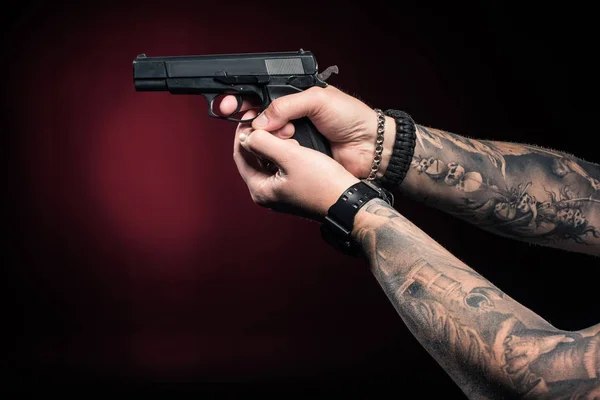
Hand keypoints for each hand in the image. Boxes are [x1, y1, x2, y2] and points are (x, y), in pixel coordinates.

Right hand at [220, 85, 394, 178]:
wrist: (371, 146)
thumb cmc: (350, 117)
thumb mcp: (317, 100)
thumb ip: (285, 106)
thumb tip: (259, 122)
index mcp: (292, 99)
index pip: (259, 97)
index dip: (242, 102)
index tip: (228, 107)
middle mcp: (289, 119)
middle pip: (257, 122)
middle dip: (255, 124)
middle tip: (261, 128)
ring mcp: (292, 141)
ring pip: (264, 141)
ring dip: (268, 140)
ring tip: (288, 137)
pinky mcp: (296, 160)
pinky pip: (276, 158)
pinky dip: (277, 155)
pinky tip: (286, 151)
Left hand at [233, 110, 359, 219]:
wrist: (349, 200)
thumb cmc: (323, 183)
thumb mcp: (290, 156)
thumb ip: (263, 142)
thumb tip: (247, 134)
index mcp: (260, 190)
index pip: (240, 155)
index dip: (243, 133)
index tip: (251, 117)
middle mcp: (267, 193)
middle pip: (254, 157)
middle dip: (262, 138)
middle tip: (275, 124)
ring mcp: (281, 192)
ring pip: (268, 159)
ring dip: (275, 143)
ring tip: (287, 133)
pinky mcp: (294, 188)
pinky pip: (282, 165)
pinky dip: (286, 152)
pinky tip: (296, 144)